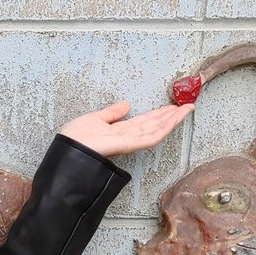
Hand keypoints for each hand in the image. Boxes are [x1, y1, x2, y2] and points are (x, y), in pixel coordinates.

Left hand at [57, 100, 193, 157]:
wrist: (67, 149)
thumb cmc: (74, 139)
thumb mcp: (94, 119)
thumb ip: (111, 112)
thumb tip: (126, 104)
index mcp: (119, 131)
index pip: (145, 121)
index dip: (159, 113)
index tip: (172, 106)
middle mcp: (127, 137)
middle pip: (154, 125)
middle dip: (171, 116)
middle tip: (188, 106)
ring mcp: (129, 142)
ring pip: (157, 130)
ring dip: (173, 120)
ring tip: (187, 109)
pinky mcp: (129, 145)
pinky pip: (150, 137)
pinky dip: (164, 128)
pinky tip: (174, 119)